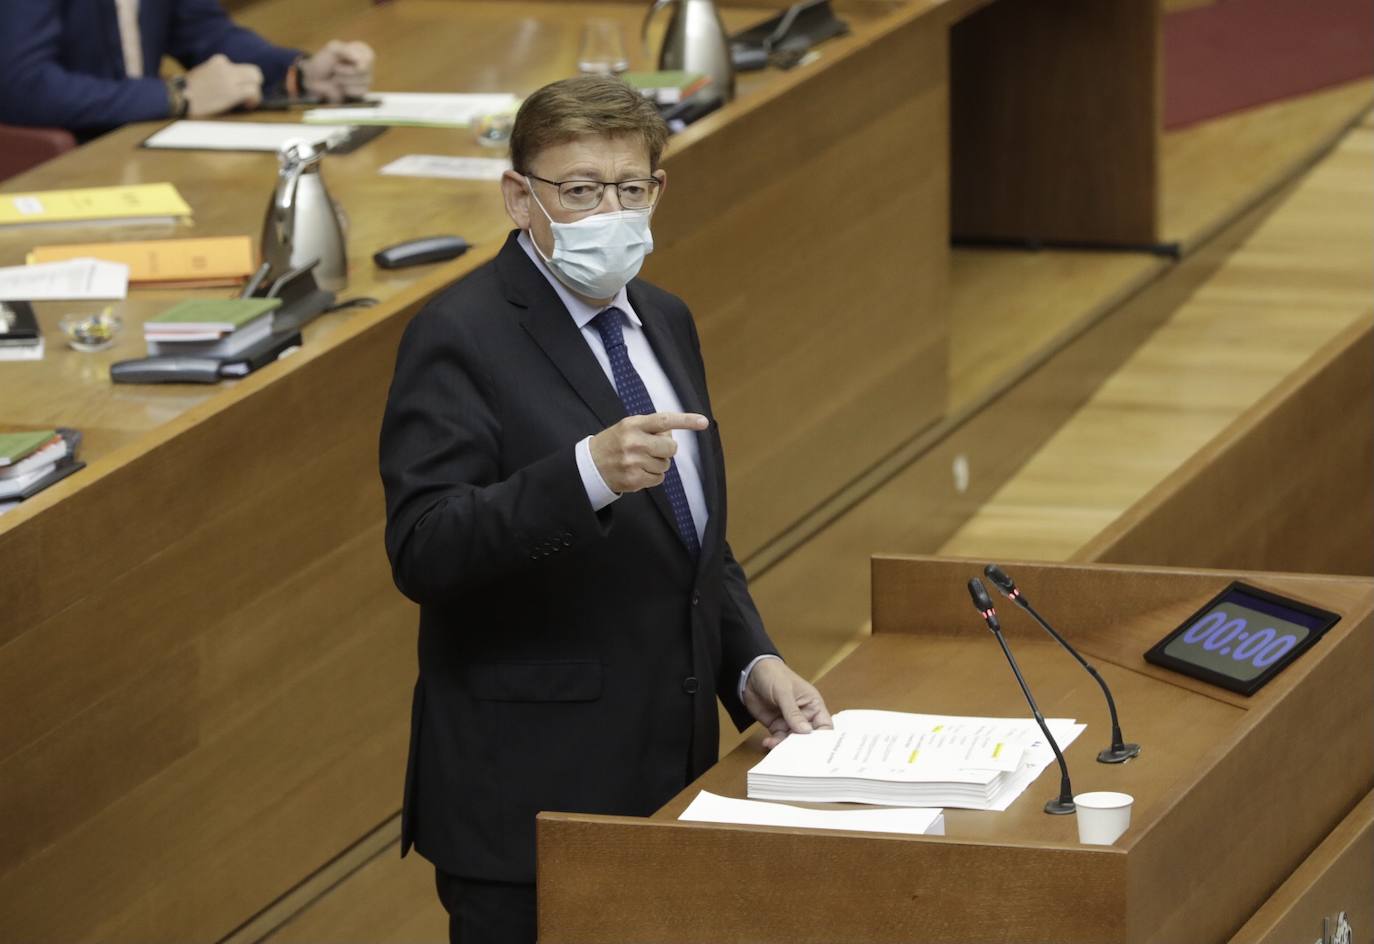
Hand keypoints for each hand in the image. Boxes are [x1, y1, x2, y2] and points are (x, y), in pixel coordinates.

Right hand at [183, 54, 263, 116]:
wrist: (179, 97)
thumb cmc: (188, 90)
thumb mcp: (203, 73)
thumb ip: (218, 74)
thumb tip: (231, 83)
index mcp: (218, 60)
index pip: (239, 67)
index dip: (241, 79)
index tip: (237, 89)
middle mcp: (225, 67)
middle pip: (253, 71)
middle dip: (254, 83)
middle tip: (249, 95)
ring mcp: (229, 78)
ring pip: (256, 80)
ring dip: (255, 92)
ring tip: (247, 102)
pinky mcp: (231, 92)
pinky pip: (253, 92)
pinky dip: (255, 99)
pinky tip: (247, 105)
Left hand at [301, 40, 375, 102]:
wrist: (314, 78)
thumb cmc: (323, 61)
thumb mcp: (332, 49)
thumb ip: (346, 50)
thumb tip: (359, 60)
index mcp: (363, 51)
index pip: (366, 58)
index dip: (351, 60)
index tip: (340, 59)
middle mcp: (368, 64)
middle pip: (363, 71)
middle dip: (345, 71)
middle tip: (335, 68)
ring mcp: (367, 79)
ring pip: (362, 83)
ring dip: (344, 81)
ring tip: (337, 77)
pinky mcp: (362, 92)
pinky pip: (360, 93)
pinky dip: (347, 90)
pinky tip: (342, 86)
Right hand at [589, 412, 706, 493]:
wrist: (590, 466)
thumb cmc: (614, 443)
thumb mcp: (627, 427)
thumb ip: (650, 427)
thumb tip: (673, 434)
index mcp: (633, 425)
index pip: (664, 420)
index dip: (686, 421)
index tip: (703, 422)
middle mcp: (633, 442)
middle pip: (671, 447)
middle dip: (666, 449)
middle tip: (652, 449)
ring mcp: (633, 462)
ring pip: (666, 465)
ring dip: (658, 464)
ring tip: (640, 461)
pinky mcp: (634, 480)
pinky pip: (659, 479)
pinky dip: (652, 476)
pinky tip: (638, 471)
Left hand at [743, 658, 832, 748]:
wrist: (750, 673)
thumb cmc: (774, 674)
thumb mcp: (784, 692)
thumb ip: (793, 712)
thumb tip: (806, 731)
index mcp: (813, 704)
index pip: (824, 725)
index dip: (823, 738)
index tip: (817, 749)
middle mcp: (804, 715)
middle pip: (809, 737)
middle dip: (803, 746)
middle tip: (795, 753)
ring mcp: (790, 721)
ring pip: (793, 740)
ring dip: (786, 746)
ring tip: (777, 748)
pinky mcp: (776, 725)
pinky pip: (778, 739)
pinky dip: (774, 743)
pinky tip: (768, 742)